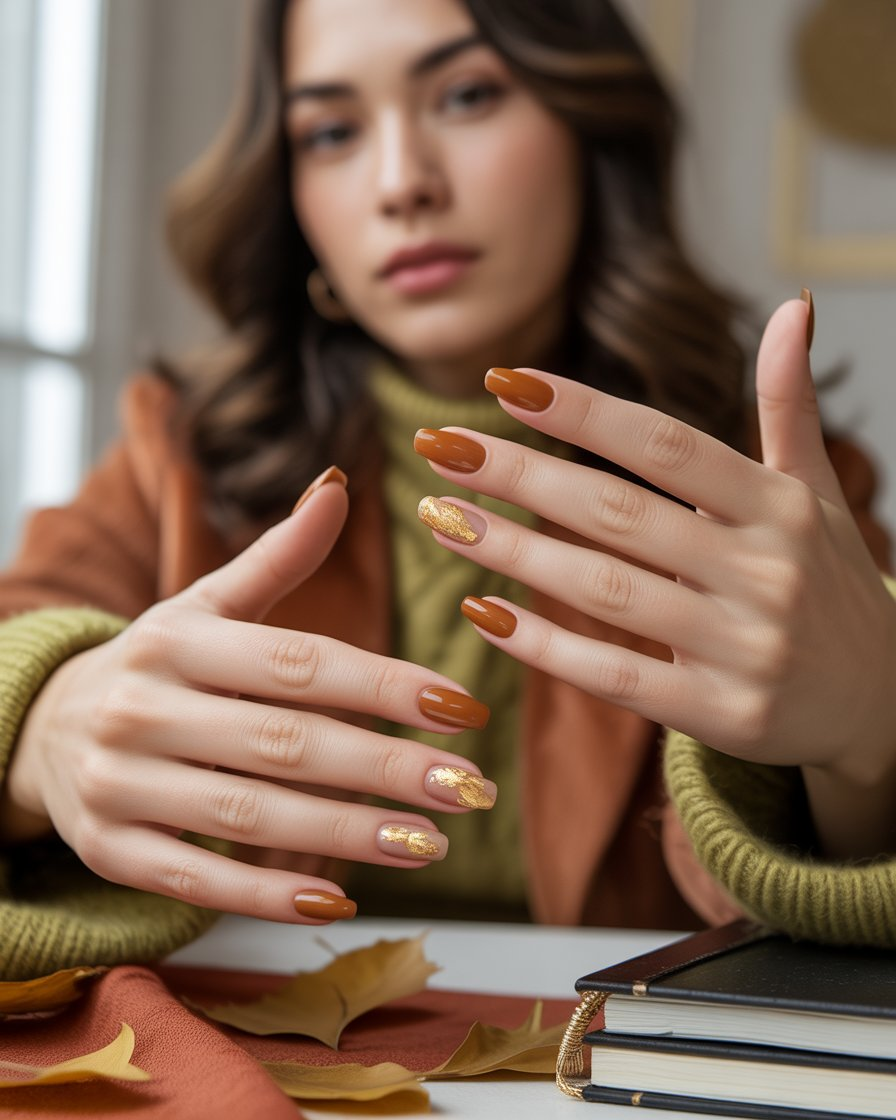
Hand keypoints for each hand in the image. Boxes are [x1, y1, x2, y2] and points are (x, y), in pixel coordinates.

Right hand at [1, 475, 493, 921]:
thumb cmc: (158, 664)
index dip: (384, 684)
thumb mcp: (205, 605)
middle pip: (285, 744)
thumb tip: (338, 487)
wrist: (42, 725)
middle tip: (468, 788)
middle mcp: (145, 706)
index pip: (299, 663)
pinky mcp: (109, 850)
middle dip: (386, 768)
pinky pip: (194, 880)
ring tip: (431, 843)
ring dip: (347, 833)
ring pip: (249, 816)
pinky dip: (267, 897)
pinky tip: (341, 899)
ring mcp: (120, 782)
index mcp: (180, 638)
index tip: (461, 708)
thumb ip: (277, 557)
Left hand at [415, 298, 895, 851]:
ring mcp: (743, 646)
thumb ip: (790, 408)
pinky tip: (482, 611)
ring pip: (605, 591)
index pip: (665, 446)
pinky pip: (616, 676)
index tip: (501, 383)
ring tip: (440, 517)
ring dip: (513, 552)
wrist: (882, 700)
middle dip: (519, 475)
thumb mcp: (817, 495)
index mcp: (778, 506)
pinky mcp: (720, 713)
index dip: (581, 412)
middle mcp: (763, 570)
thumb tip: (792, 308)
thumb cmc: (827, 583)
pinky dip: (544, 644)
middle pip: (618, 512)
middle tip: (439, 445)